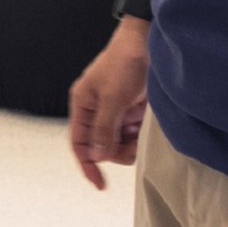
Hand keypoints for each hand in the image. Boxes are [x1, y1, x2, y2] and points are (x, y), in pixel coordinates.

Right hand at [67, 24, 149, 188]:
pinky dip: (140, 136)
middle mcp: (96, 111)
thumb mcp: (113, 98)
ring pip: (119, 143)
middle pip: (101, 146)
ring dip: (131, 144)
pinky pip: (133, 134)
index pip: (79, 142)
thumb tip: (97, 157)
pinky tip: (146, 125)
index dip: (87, 164)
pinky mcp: (132, 111)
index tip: (99, 183)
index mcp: (83, 105)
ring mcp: (115, 112)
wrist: (148, 43)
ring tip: (142, 131)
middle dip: (116, 151)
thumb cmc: (124, 64)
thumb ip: (104, 129)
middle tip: (133, 145)